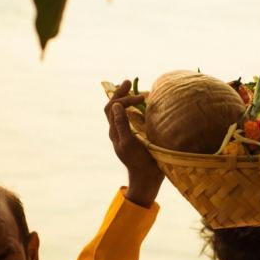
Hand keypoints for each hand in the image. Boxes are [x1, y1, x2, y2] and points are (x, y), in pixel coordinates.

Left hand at [104, 80, 163, 206]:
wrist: (147, 178)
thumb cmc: (139, 161)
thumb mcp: (128, 142)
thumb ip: (121, 124)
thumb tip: (115, 105)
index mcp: (115, 132)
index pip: (112, 108)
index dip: (123, 98)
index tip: (140, 96)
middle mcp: (118, 131)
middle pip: (113, 107)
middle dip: (120, 93)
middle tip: (129, 81)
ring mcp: (126, 134)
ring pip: (120, 112)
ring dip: (125, 99)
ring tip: (134, 90)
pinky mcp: (135, 137)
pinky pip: (129, 118)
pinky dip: (133, 108)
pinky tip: (143, 106)